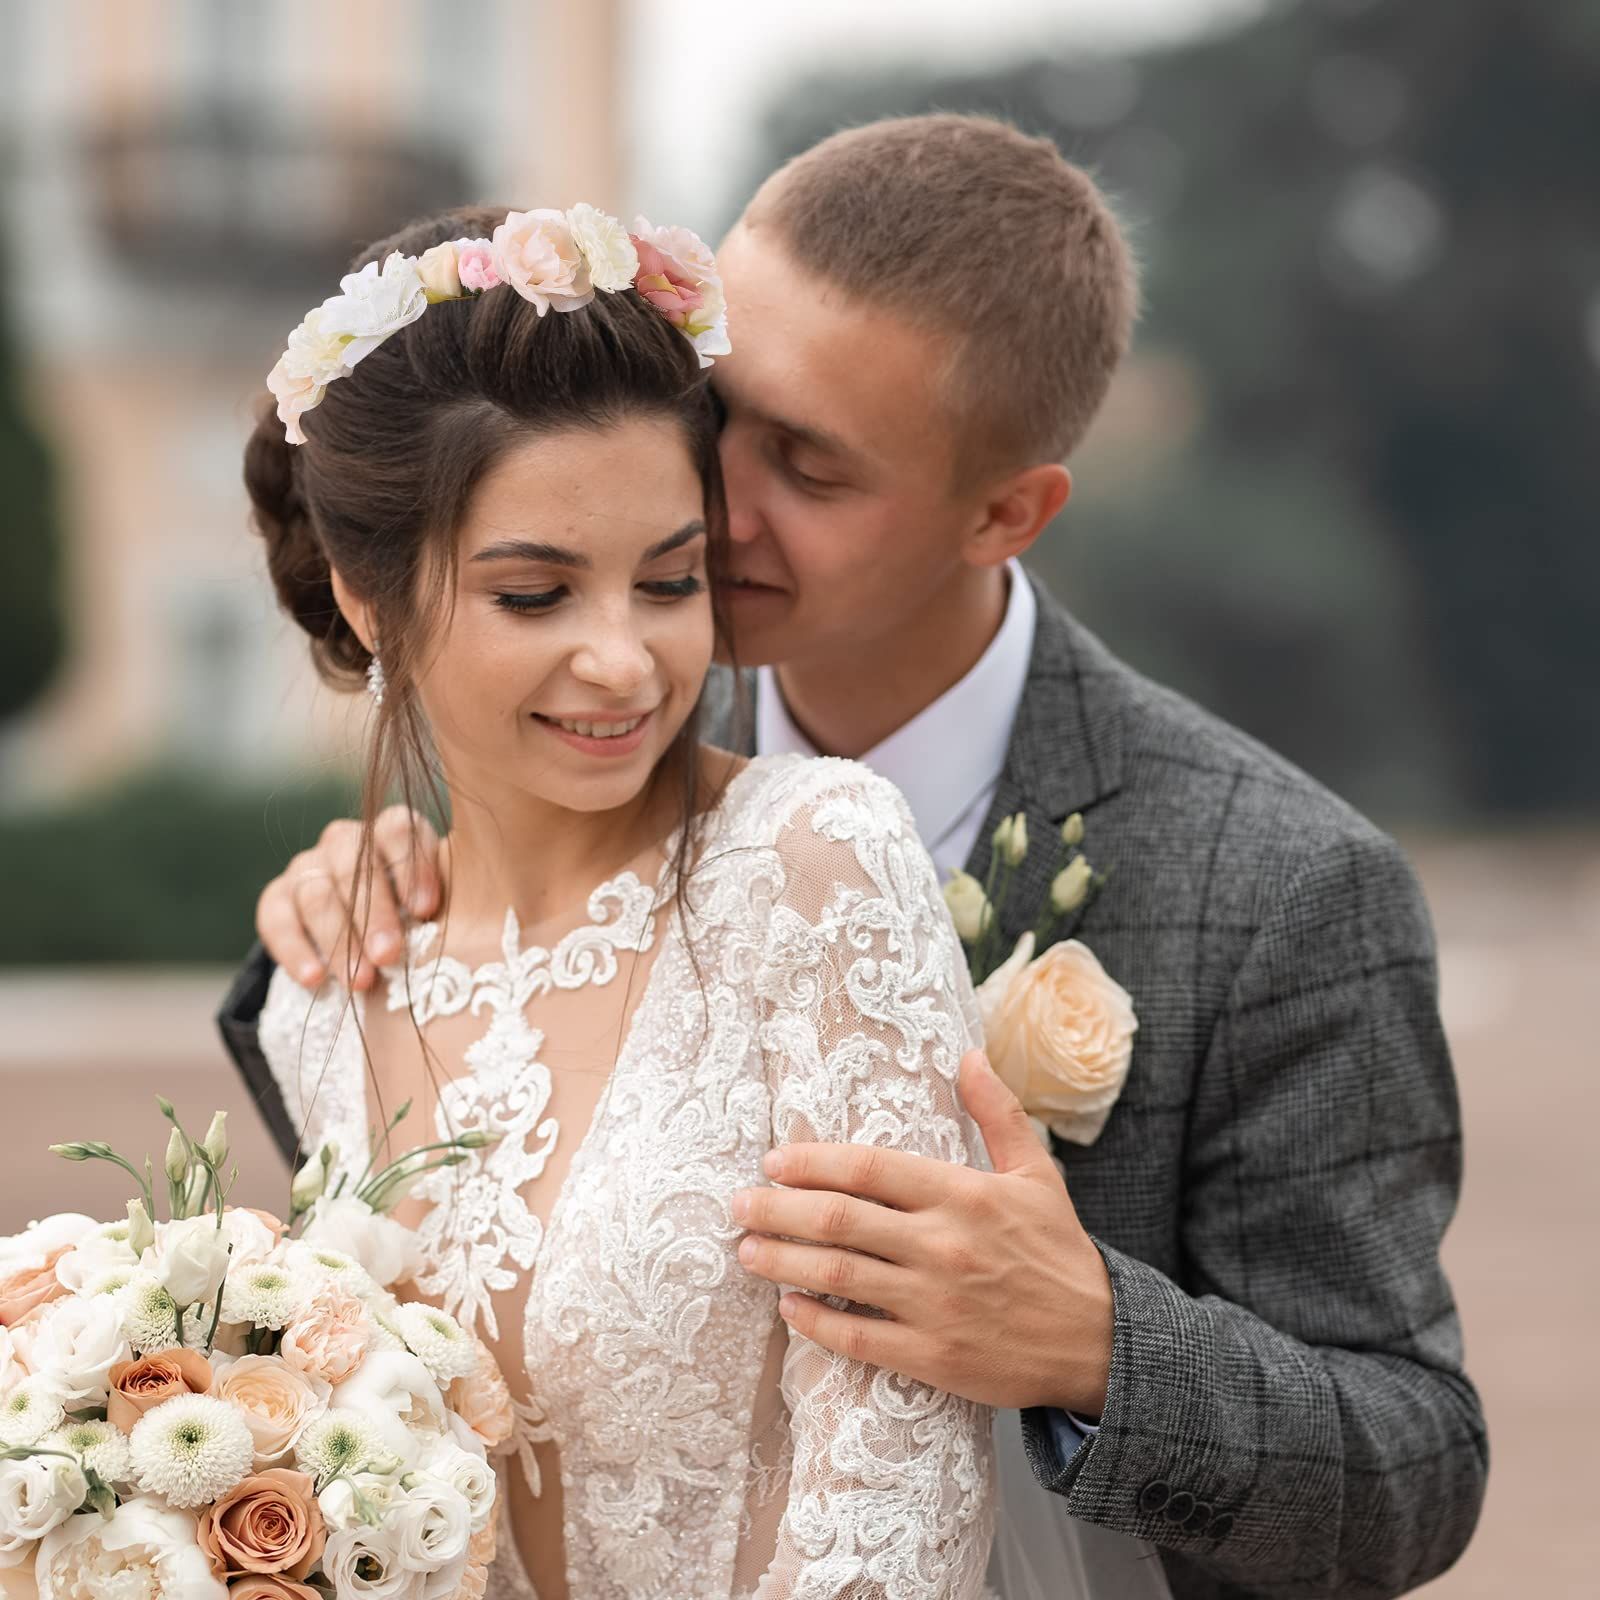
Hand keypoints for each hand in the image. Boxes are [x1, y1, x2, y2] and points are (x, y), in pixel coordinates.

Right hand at [256, 806, 443, 990]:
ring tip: (361, 982)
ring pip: (317, 893)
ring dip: (339, 941)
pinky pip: (277, 918)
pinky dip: (295, 951)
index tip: (425, 910)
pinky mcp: (277, 898)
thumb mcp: (438, 904)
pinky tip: (315, 980)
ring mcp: (308, 866)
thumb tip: (478, 927)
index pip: (397, 829)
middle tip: (389, 955)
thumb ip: (452, 901)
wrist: (364, 938)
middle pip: (354, 863)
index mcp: (393, 833)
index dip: (411, 866)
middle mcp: (346, 841)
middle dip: (373, 914)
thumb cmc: (418, 917)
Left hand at [732, 1050, 1113, 1414]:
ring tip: (746, 1250)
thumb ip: (996, 1113)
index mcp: (961, 1194)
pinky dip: (814, 1322)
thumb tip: (969, 1053)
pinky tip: (787, 1307)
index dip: (812, 1162)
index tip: (772, 1161)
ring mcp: (933, 1304)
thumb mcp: (1036, 1173)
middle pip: (837, 1219)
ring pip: (836, 1275)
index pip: (869, 1168)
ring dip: (781, 1261)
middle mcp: (941, 1245)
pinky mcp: (932, 1356)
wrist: (1098, 1342)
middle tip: (737, 1204)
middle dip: (776, 1209)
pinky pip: (856, 1339)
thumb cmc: (1059, 1251)